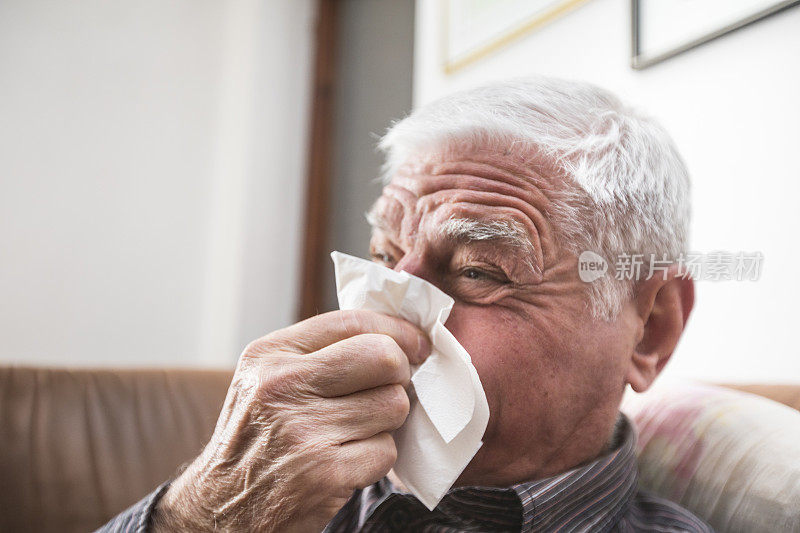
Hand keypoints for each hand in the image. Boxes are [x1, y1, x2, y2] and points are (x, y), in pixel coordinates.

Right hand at [152, 310, 430, 531]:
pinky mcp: (325, 472)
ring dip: (385, 423)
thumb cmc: (258, 440)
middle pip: (384, 357)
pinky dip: (376, 459)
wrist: (221, 511)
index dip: (397, 331)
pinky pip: (387, 450)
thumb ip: (319, 354)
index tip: (416, 345)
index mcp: (270, 354)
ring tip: (354, 433)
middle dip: (398, 376)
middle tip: (384, 392)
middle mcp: (282, 386)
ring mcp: (304, 430)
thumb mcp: (267, 380)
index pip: (353, 321)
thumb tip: (398, 337)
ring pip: (394, 405)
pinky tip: (347, 462)